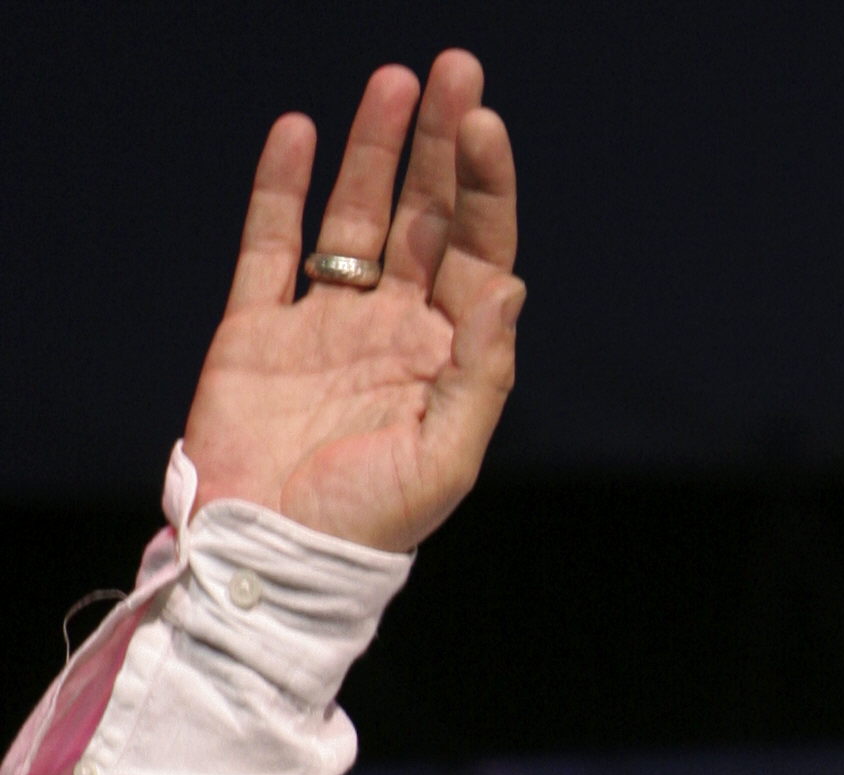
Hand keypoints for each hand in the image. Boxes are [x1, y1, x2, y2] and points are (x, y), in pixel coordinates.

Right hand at [182, 52, 521, 551]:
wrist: (275, 556)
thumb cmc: (370, 524)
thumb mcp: (446, 459)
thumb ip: (480, 373)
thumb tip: (507, 284)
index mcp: (447, 357)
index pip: (477, 253)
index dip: (484, 188)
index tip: (485, 126)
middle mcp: (394, 328)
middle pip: (423, 218)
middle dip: (440, 147)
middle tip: (455, 72)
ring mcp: (326, 322)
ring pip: (356, 217)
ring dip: (375, 151)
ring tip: (395, 81)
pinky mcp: (259, 326)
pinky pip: (272, 242)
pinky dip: (283, 187)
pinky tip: (303, 134)